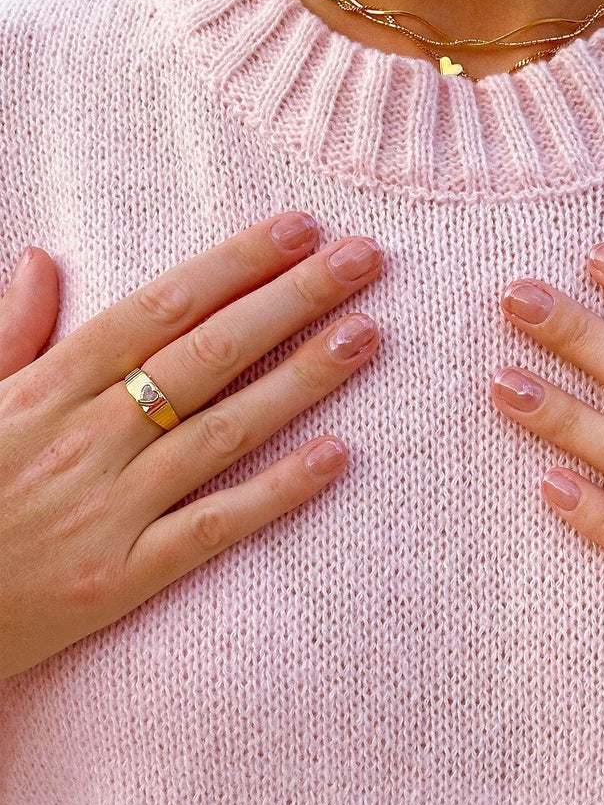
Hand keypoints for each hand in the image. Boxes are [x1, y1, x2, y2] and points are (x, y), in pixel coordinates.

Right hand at [0, 213, 382, 679]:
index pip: (162, 307)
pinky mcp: (124, 577)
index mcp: (49, 387)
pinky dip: (277, 492)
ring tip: (367, 334)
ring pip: (225, 430)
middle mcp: (87, 439)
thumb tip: (40, 258)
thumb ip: (8, 331)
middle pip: (210, 353)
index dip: (237, 262)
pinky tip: (338, 455)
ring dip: (302, 378)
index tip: (300, 227)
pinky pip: (214, 527)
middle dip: (293, 298)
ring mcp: (111, 509)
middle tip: (363, 258)